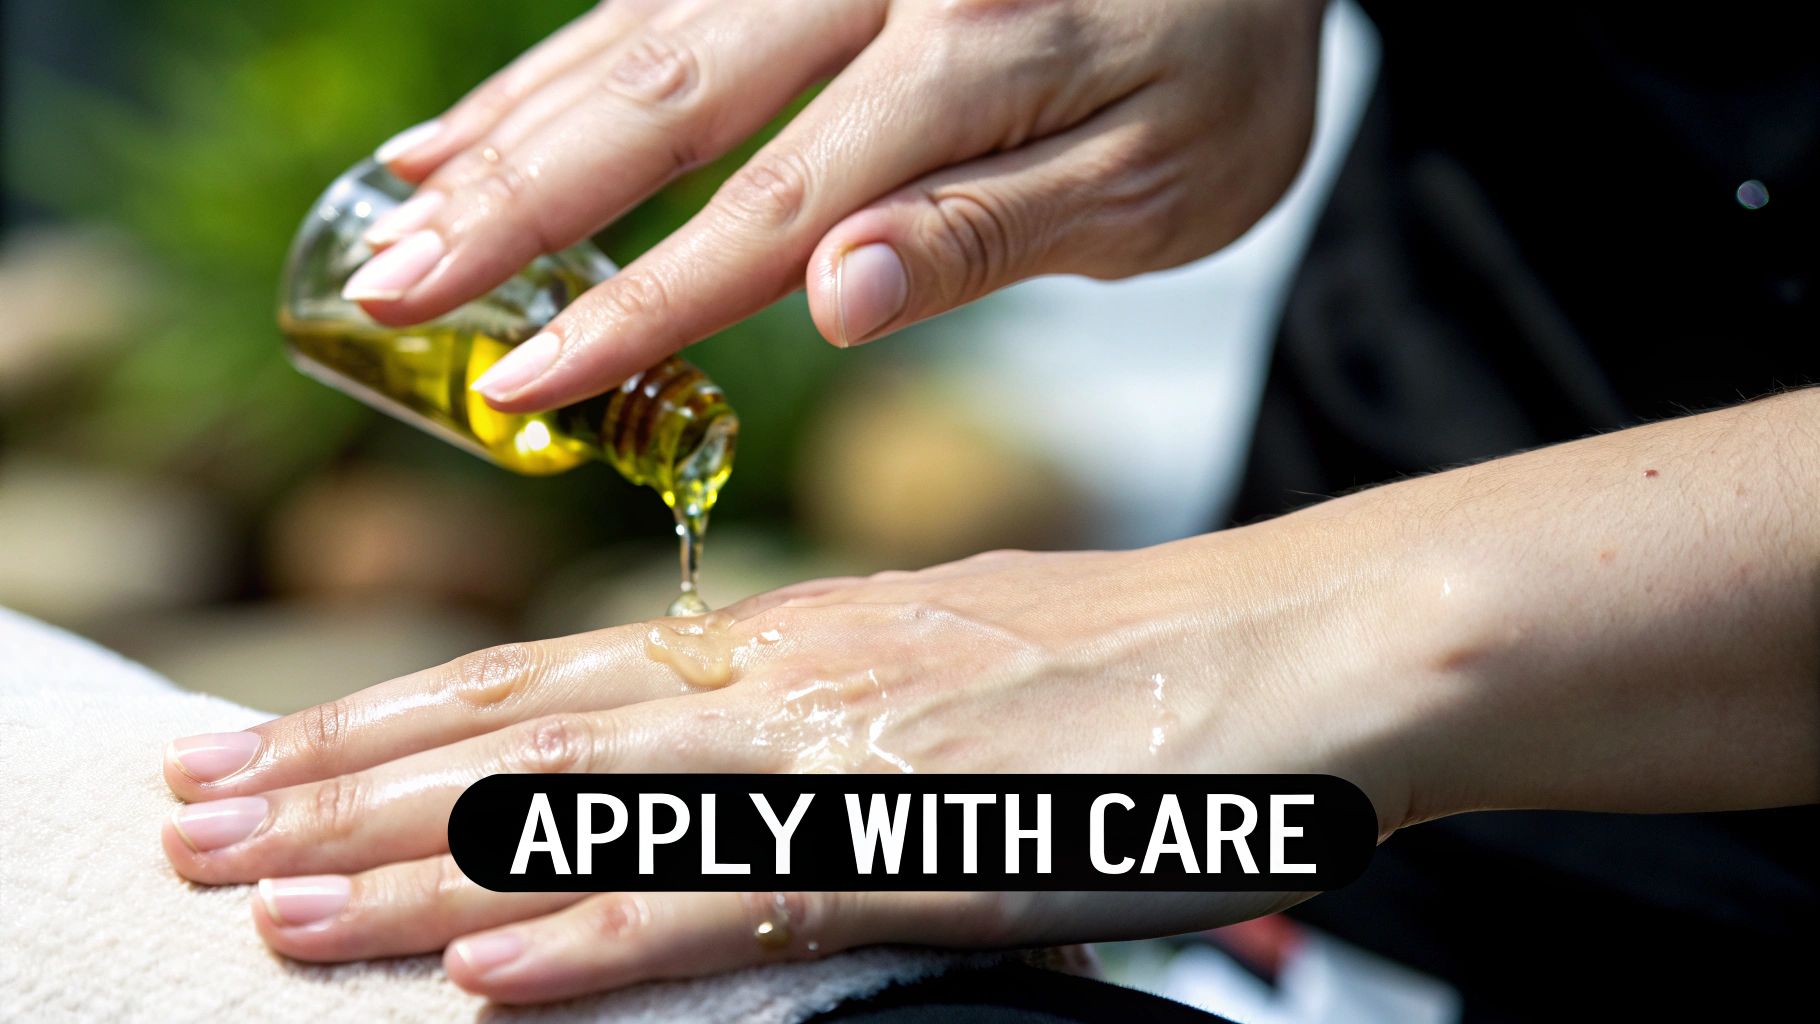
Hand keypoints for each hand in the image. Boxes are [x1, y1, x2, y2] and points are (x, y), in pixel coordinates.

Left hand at [160, 527, 1420, 1003]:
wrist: (1300, 658)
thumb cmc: (1135, 673)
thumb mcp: (936, 673)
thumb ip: (809, 716)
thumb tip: (705, 766)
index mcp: (794, 636)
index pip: (549, 673)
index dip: (393, 715)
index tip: (269, 750)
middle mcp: (791, 675)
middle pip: (526, 729)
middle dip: (343, 782)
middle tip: (195, 817)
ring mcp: (845, 755)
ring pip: (590, 812)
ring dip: (416, 865)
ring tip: (266, 899)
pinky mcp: (917, 844)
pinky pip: (730, 899)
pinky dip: (596, 938)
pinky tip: (483, 967)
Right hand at [342, 0, 1323, 410]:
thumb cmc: (1220, 68)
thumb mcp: (1162, 182)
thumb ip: (993, 233)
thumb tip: (834, 297)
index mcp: (973, 57)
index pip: (776, 202)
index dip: (642, 301)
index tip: (527, 380)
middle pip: (665, 96)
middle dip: (519, 203)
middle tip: (393, 291)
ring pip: (639, 32)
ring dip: (511, 122)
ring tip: (400, 208)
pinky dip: (560, 59)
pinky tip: (484, 117)